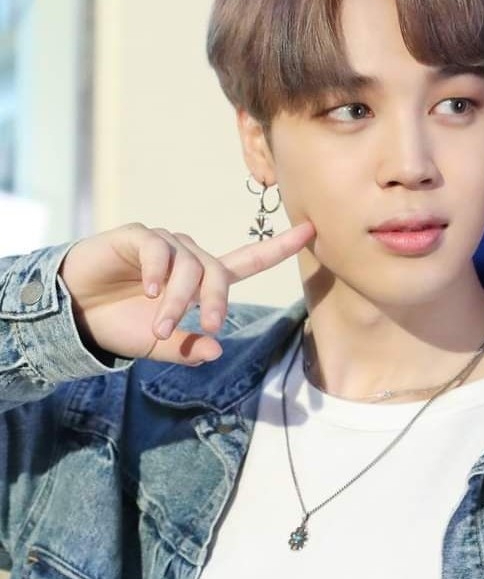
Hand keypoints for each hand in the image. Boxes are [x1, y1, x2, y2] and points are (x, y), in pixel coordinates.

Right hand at [58, 219, 315, 364]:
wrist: (76, 316)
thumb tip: (216, 347)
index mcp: (202, 281)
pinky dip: (158, 270)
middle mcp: (188, 258)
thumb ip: (188, 348)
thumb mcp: (159, 347)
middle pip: (217, 272)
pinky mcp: (137, 237)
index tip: (312, 231)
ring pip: (188, 265)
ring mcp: (163, 245)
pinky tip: (149, 290)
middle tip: (206, 327)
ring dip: (179, 298)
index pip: (248, 260)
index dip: (279, 247)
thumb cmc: (122, 327)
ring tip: (161, 325)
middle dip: (215, 302)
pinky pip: (158, 249)